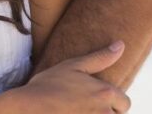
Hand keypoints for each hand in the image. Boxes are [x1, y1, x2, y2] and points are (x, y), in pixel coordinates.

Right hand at [5, 41, 131, 112]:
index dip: (114, 103)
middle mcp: (103, 112)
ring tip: (79, 113)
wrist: (26, 108)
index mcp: (105, 93)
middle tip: (87, 109)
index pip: (125, 103)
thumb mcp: (74, 66)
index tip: (98, 102)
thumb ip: (101, 57)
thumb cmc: (48, 85)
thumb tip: (121, 45)